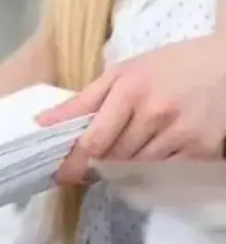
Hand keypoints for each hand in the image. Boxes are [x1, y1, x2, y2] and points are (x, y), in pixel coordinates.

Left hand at [37, 35, 225, 182]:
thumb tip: (42, 123)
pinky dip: (151, 166)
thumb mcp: (122, 74)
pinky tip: (154, 148)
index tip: (60, 175)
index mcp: (131, 91)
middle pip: (112, 158)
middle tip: (94, 158)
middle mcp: (156, 114)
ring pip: (135, 167)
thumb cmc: (168, 68)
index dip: (74, 163)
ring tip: (130, 145)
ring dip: (124, 163)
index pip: (93, 142)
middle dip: (98, 161)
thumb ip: (81, 101)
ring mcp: (180, 134)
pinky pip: (162, 171)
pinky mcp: (200, 151)